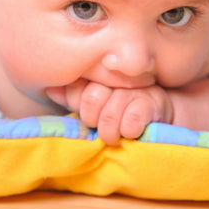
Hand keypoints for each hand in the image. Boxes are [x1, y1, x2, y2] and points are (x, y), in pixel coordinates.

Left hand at [46, 80, 172, 144]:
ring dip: (110, 131)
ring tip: (113, 136)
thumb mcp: (94, 104)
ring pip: (110, 113)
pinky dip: (128, 131)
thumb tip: (50, 89)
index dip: (78, 103)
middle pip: (92, 97)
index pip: (76, 87)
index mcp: (99, 72)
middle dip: (92, 119)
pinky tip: (131, 132)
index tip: (86, 114)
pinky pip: (131, 121)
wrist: (159, 115)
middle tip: (99, 126)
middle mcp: (117, 76)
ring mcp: (136, 88)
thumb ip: (72, 96)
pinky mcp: (153, 102)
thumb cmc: (120, 110)